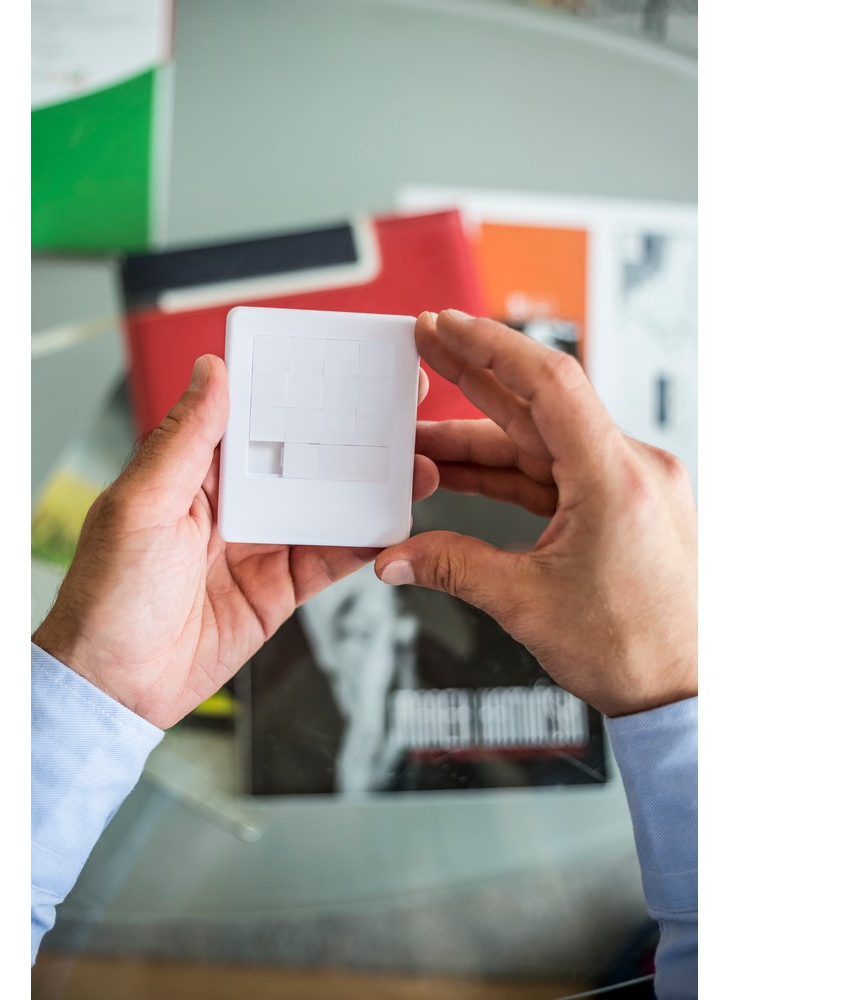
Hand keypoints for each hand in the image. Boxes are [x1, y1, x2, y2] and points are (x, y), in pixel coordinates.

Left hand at [33, 355, 437, 729]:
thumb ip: (183, 441)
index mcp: (195, 470)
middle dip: (352, 434)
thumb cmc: (105, 595)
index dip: (298, 390)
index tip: (343, 364)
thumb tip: (211, 372)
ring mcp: (262, 544)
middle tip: (399, 411)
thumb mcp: (140, 506)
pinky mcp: (280, 587)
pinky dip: (365, 543)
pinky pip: (331, 558)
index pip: (255, 415)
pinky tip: (393, 526)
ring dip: (370, 487)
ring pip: (328, 504)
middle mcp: (234, 501)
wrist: (116, 686)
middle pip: (304, 457)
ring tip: (414, 468)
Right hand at [374, 311, 696, 717]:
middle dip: (475, 374)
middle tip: (425, 345)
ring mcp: (627, 486)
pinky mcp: (620, 507)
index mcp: (617, 478)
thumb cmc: (635, 650)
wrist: (685, 692)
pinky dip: (506, 471)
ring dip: (480, 436)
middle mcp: (630, 468)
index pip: (549, 383)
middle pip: (538, 404)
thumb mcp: (528, 604)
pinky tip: (462, 470)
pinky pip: (553, 474)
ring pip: (540, 442)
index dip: (489, 347)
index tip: (446, 325)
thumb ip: (453, 567)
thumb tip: (395, 558)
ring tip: (421, 430)